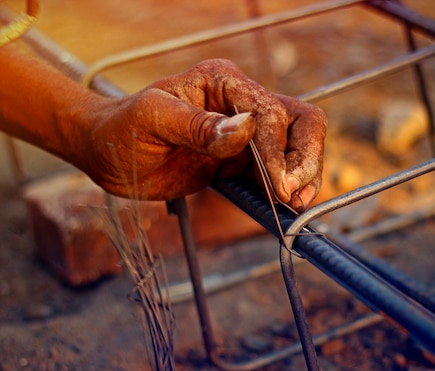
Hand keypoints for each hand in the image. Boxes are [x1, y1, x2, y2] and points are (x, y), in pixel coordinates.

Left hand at [83, 59, 325, 209]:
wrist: (108, 154)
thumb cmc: (121, 130)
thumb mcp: (152, 120)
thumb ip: (198, 125)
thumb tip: (245, 129)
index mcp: (223, 82)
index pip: (271, 112)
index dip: (278, 150)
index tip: (278, 184)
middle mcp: (242, 102)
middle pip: (300, 121)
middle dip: (306, 157)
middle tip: (293, 193)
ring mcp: (246, 132)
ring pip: (299, 144)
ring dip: (305, 173)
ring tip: (297, 203)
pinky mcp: (243, 159)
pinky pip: (280, 170)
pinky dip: (290, 187)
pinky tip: (288, 204)